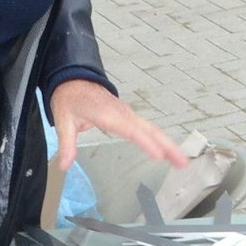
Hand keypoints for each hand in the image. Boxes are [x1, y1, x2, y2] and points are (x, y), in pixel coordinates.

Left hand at [49, 79, 188, 172]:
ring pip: (152, 129)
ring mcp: (127, 114)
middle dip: (168, 146)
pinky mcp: (128, 116)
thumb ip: (67, 144)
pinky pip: (147, 128)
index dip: (146, 142)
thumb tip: (65, 166)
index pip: (130, 130)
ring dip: (168, 144)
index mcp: (107, 114)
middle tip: (182, 162)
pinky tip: (166, 151)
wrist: (74, 78)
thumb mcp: (63, 120)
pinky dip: (160, 139)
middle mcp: (122, 113)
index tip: (159, 155)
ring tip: (181, 161)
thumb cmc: (70, 98)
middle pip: (150, 130)